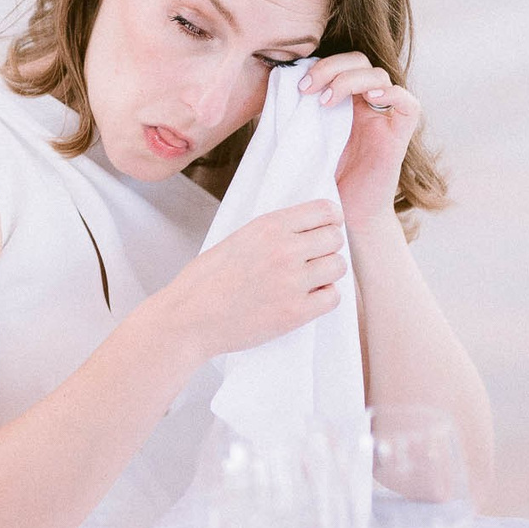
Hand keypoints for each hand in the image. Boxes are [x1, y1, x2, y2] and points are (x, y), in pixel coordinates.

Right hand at [155, 200, 347, 359]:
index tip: (326, 228)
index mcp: (268, 226)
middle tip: (312, 258)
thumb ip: (273, 232)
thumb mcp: (237, 238)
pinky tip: (305, 298)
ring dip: (327, 272)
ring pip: (339, 267)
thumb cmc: (206, 280)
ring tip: (307, 279)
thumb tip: (309, 230)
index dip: (330, 220)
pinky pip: (333, 297)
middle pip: (336, 238)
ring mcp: (292, 282)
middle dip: (327, 247)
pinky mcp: (296, 312)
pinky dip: (323, 297)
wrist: (189, 317)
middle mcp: (284, 249)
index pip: (325, 210)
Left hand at [294, 51, 421, 228]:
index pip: (343, 61)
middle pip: (360, 61)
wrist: (345, 213)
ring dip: (350, 80)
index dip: (322, 65)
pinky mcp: (399, 137)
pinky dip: (392, 94)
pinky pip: (409, 105)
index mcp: (347, 100)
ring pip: (379, 76)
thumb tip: (278, 79)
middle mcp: (368, 104)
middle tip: (307, 89)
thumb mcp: (306, 135)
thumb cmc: (323, 175)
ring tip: (326, 102)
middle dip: (331, 68)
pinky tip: (370, 99)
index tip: (298, 85)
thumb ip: (301, 109)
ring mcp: (384, 118)